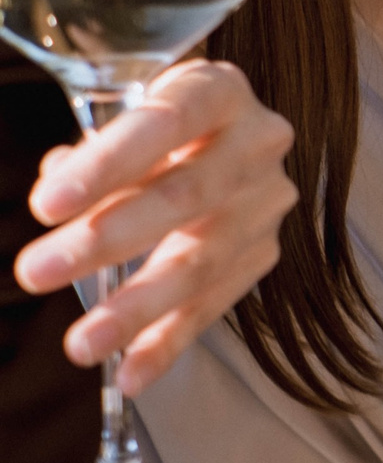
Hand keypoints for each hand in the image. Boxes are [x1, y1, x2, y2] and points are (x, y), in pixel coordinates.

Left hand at [14, 60, 295, 394]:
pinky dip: (168, 342)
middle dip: (105, 240)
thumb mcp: (122, 111)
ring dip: (136, 308)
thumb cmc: (152, 122)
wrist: (217, 136)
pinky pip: (215, 305)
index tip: (46, 205)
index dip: (107, 165)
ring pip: (202, 261)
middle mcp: (258, 144)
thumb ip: (94, 151)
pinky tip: (131, 373)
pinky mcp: (264, 254)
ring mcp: (267, 203)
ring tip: (81, 345)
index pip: (167, 122)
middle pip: (185, 197)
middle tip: (36, 273)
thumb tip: (60, 199)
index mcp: (219, 90)